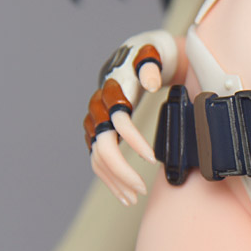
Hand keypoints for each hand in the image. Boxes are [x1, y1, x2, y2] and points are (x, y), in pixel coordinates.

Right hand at [83, 30, 177, 204]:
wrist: (134, 55)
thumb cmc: (149, 53)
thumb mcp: (153, 52)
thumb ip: (151, 66)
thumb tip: (151, 84)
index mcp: (113, 91)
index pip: (119, 122)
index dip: (134, 141)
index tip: (152, 158)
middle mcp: (99, 109)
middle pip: (102, 148)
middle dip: (121, 172)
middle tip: (141, 191)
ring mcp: (97, 122)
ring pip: (98, 159)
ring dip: (115, 181)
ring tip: (134, 198)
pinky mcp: (100, 132)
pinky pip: (100, 161)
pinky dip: (111, 179)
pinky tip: (124, 194)